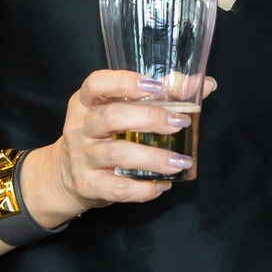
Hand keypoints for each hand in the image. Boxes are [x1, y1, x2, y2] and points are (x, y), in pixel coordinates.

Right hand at [21, 71, 214, 227]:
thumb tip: (205, 84)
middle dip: (149, 118)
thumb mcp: (122, 110)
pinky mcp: (87, 184)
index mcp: (87, 101)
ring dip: (154, 157)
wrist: (66, 175)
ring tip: (181, 161)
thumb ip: (163, 95)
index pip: (96, 84)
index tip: (155, 87)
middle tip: (180, 122)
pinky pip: (117, 188)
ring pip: (117, 154)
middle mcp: (80, 126)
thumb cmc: (105, 134)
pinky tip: (163, 185)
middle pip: (112, 117)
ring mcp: (82, 156)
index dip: (124, 83)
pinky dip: (143, 189)